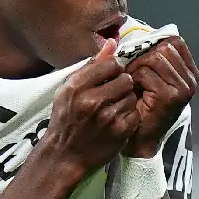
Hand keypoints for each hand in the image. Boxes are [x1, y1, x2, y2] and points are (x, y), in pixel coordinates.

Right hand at [43, 39, 140, 175]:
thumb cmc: (65, 119)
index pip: (110, 64)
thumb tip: (112, 42)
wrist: (64, 155)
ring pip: (131, 96)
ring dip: (126, 101)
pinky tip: (117, 121)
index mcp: (76, 87)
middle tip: (113, 94)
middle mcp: (92, 100)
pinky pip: (135, 112)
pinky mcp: (120, 131)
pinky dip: (129, 116)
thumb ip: (91, 66)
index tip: (108, 79)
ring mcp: (107, 117)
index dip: (113, 70)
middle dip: (121, 85)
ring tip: (113, 108)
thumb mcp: (68, 90)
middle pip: (125, 79)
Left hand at [123, 37, 198, 156]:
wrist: (139, 141)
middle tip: (132, 74)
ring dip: (135, 68)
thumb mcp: (150, 79)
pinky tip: (131, 93)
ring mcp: (183, 88)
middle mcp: (191, 79)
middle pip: (163, 47)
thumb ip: (151, 58)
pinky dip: (132, 79)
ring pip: (153, 58)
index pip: (174, 41)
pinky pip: (144, 72)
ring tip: (131, 84)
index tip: (139, 59)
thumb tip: (139, 35)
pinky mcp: (170, 96)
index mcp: (189, 72)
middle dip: (142, 57)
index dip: (153, 45)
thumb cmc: (140, 108)